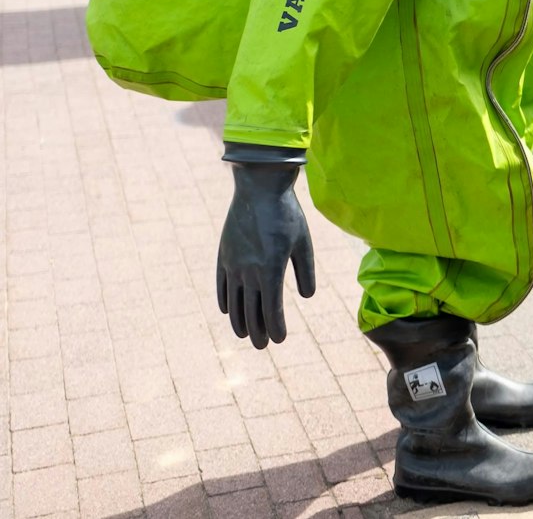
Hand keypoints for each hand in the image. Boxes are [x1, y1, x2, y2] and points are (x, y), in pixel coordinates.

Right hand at [216, 159, 315, 348]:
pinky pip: (222, 285)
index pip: (271, 307)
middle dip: (257, 330)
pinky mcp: (224, 256)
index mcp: (270, 270)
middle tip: (261, 346)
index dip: (275, 326)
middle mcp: (248, 271)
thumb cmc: (287, 215)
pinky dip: (225, 300)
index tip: (280, 339)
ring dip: (239, 321)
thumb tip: (306, 296)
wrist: (259, 189)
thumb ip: (305, 271)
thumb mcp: (303, 243)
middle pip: (251, 310)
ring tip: (244, 335)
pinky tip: (227, 311)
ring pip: (234, 302)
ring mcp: (233, 264)